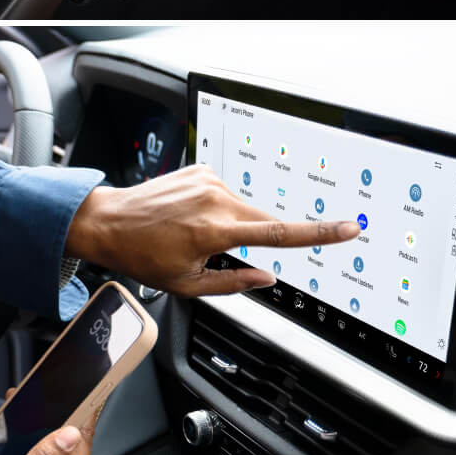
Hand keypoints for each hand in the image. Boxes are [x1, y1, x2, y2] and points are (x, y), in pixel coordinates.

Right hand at [0, 405, 93, 454]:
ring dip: (43, 431)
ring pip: (56, 454)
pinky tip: (20, 433)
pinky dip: (34, 445)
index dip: (81, 418)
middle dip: (58, 421)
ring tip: (27, 409)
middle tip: (46, 396)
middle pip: (71, 449)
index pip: (82, 446)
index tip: (84, 394)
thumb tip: (70, 434)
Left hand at [65, 164, 361, 295]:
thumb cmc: (141, 255)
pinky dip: (216, 208)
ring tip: (191, 233)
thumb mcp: (187, 284)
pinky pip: (224, 194)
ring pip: (243, 208)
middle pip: (262, 221)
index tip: (348, 228)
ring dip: (231, 224)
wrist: (107, 221)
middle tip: (215, 251)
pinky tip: (188, 216)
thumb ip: (233, 283)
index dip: (318, 234)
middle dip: (254, 239)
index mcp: (215, 229)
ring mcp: (207, 180)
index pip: (280, 233)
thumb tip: (266, 278)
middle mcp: (215, 198)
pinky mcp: (200, 170)